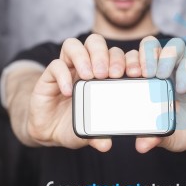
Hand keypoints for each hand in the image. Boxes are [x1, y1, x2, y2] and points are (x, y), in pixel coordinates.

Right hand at [27, 34, 128, 150]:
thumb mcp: (92, 129)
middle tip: (111, 74)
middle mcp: (86, 65)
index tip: (136, 73)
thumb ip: (100, 133)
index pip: (119, 54)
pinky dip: (63, 75)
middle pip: (95, 42)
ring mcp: (67, 68)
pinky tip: (68, 91)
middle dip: (106, 55)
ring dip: (84, 57)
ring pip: (73, 45)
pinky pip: (55, 65)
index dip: (129, 58)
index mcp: (103, 72)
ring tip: (89, 76)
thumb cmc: (77, 122)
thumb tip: (106, 144)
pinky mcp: (50, 75)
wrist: (49, 128)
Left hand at [125, 36, 185, 152]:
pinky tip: (181, 89)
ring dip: (163, 57)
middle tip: (137, 73)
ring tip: (160, 75)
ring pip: (173, 46)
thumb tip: (141, 145)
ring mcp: (181, 70)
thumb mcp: (163, 134)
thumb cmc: (180, 127)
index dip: (122, 61)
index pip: (132, 58)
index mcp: (147, 79)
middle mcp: (163, 69)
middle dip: (141, 55)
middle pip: (150, 45)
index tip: (116, 75)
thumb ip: (152, 136)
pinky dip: (184, 74)